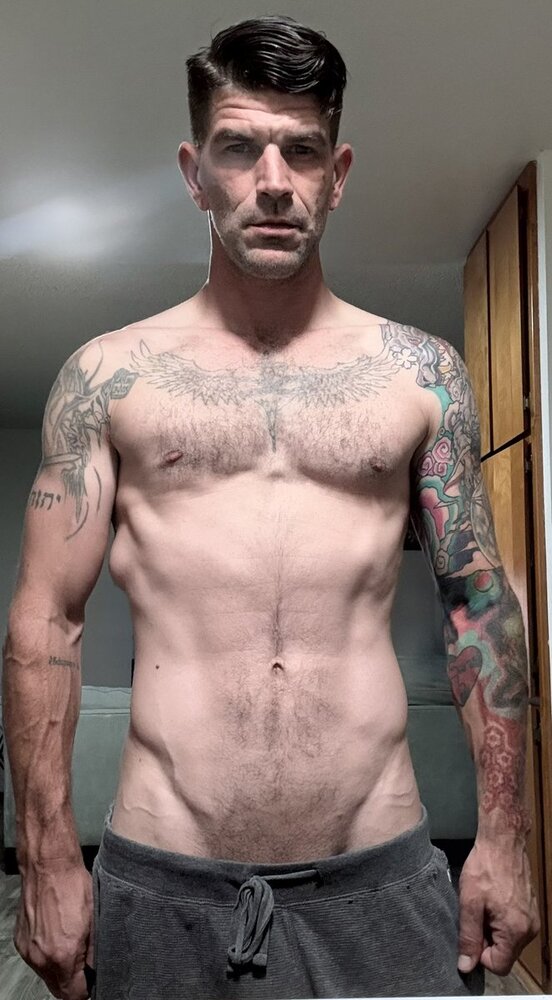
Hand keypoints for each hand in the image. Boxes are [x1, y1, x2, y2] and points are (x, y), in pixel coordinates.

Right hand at [14, 861, 94, 999]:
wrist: (49, 867)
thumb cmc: (73, 886)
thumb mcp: (95, 920)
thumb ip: (95, 953)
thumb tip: (97, 971)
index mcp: (63, 955)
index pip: (74, 994)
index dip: (87, 990)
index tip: (92, 984)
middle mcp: (42, 958)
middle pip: (58, 989)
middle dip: (72, 984)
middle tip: (84, 971)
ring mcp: (28, 950)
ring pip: (46, 975)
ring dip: (59, 970)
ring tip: (71, 949)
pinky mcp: (20, 941)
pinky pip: (36, 960)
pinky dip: (46, 956)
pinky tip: (56, 939)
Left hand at [457, 838, 539, 975]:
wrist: (503, 841)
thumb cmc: (486, 867)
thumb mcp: (469, 902)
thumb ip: (468, 937)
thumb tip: (466, 966)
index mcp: (515, 931)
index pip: (498, 966)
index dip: (480, 954)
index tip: (471, 934)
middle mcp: (529, 929)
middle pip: (505, 954)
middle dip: (486, 941)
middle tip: (475, 915)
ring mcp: (531, 919)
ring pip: (508, 941)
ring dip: (492, 929)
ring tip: (483, 905)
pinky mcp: (530, 910)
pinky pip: (514, 927)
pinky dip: (500, 920)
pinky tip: (491, 901)